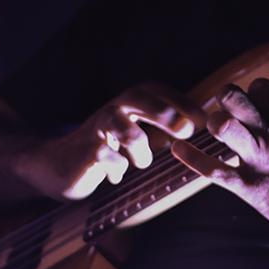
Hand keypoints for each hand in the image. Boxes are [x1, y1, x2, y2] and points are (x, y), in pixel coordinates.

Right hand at [15, 83, 203, 200]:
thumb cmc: (109, 148)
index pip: (157, 91)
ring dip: (140, 149)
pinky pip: (107, 157)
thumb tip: (208, 127)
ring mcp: (97, 128)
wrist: (59, 164)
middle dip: (165, 113)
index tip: (203, 121)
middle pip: (138, 96)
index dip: (181, 102)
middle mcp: (114, 108)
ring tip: (140, 163)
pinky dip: (116, 170)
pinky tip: (115, 177)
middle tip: (185, 132)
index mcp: (129, 101)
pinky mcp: (85, 151)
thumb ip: (166, 126)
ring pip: (125, 130)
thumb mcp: (138, 130)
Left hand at [172, 78, 268, 247]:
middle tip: (228, 110)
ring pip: (222, 126)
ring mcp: (262, 161)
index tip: (257, 106)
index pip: (260, 88)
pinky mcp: (253, 189)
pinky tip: (177, 150)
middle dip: (227, 99)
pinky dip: (191, 158)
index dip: (255, 95)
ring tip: (218, 130)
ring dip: (215, 124)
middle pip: (234, 98)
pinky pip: (212, 170)